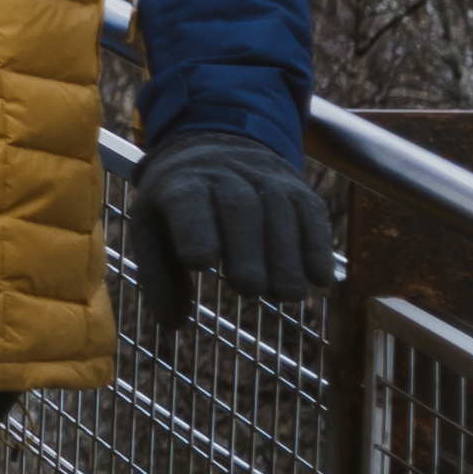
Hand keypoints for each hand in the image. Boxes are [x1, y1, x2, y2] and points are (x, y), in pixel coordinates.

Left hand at [130, 129, 336, 350]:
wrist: (214, 149)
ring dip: (287, 255)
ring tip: (286, 296)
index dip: (195, 229)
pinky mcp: (297, 187)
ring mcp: (265, 177)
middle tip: (250, 290)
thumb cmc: (177, 205)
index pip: (188, 200)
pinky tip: (319, 279)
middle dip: (247, 250)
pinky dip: (317, 246)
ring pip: (280, 210)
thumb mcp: (152, 229)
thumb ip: (159, 274)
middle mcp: (224, 174)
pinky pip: (311, 212)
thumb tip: (172, 324)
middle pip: (240, 207)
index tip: (198, 263)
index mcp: (180, 183)